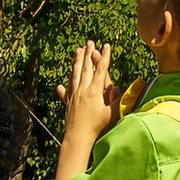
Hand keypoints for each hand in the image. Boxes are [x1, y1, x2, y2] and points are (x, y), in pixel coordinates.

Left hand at [62, 37, 114, 153]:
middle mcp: (83, 90)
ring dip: (77, 61)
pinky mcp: (68, 103)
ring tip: (77, 51)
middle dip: (88, 54)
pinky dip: (66, 83)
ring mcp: (74, 95)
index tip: (106, 46)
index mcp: (95, 91)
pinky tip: (61, 83)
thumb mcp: (111, 113)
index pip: (101, 70)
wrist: (78, 137)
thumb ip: (116, 100)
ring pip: (75, 74)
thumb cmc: (96, 127)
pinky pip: (67, 89)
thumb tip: (118, 87)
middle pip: (86, 68)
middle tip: (90, 42)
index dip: (104, 57)